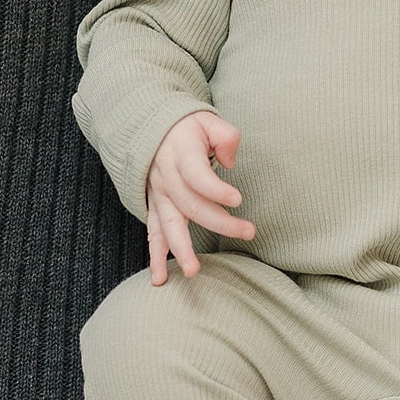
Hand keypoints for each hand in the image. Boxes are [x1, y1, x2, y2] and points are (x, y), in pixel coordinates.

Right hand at [144, 110, 255, 284]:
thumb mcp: (208, 120)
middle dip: (220, 222)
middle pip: (191, 205)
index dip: (217, 189)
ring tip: (193, 271)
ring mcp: (158, 194)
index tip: (238, 199)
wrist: (151, 127)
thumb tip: (230, 162)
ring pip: (168, 225)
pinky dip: (155, 257)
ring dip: (180, 249)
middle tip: (248, 232)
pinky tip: (160, 279)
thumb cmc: (187, 126)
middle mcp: (166, 176)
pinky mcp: (155, 205)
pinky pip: (153, 233)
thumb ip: (225, 136)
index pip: (197, 176)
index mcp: (181, 153)